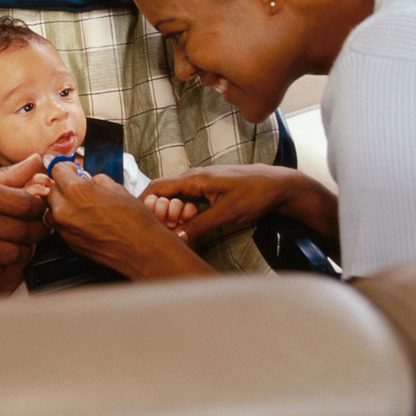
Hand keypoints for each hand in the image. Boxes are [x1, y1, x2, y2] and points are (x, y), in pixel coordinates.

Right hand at [0, 155, 47, 284]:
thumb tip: (35, 162)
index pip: (22, 202)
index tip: (38, 213)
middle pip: (19, 230)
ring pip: (7, 254)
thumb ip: (3, 175)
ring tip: (18, 247)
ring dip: (19, 253)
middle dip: (34, 234)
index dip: (37, 210)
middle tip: (34, 233)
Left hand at [46, 162, 213, 279]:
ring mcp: (65, 229)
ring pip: (53, 209)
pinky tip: (85, 220)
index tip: (73, 170)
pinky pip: (60, 225)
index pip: (57, 170)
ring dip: (63, 204)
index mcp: (77, 192)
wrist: (143, 250)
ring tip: (82, 205)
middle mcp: (65, 210)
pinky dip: (68, 220)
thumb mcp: (117, 188)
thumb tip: (90, 180)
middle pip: (52, 190)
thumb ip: (97, 180)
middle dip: (64, 186)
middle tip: (80, 188)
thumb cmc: (135, 222)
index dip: (67, 168)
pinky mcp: (69, 243)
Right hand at [141, 164, 332, 246]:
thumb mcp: (226, 213)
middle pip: (163, 193)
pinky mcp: (210, 189)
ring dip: (172, 213)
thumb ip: (199, 225)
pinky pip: (188, 199)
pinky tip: (187, 224)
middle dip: (158, 211)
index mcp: (194, 179)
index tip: (135, 216)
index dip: (143, 201)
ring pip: (176, 197)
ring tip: (175, 229)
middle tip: (161, 229)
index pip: (157, 187)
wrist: (280, 186)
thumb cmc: (256, 194)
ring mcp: (202, 182)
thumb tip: (177, 238)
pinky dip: (183, 212)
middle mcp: (195, 177)